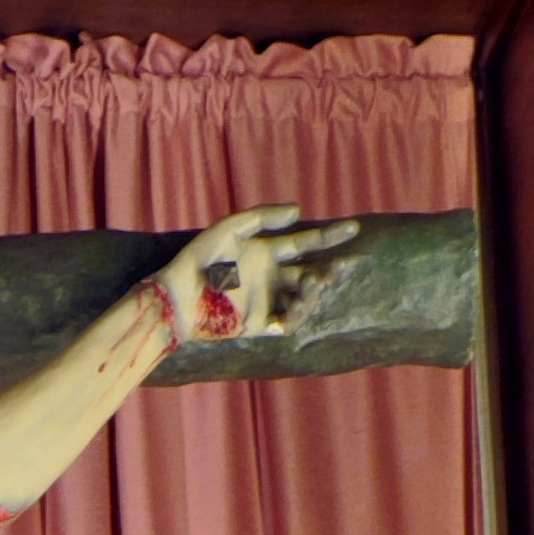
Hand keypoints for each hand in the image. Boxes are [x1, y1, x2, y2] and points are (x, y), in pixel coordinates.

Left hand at [153, 204, 360, 344]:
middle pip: (310, 271)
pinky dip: (297, 314)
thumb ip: (263, 217)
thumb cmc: (200, 258)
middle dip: (331, 268)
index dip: (329, 236)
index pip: (304, 242)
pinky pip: (287, 321)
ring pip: (304, 297)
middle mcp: (270, 275)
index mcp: (266, 251)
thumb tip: (299, 212)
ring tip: (312, 282)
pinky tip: (298, 304)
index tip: (353, 229)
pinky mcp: (259, 322)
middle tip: (344, 265)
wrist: (180, 294)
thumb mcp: (230, 228)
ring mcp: (267, 299)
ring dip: (314, 291)